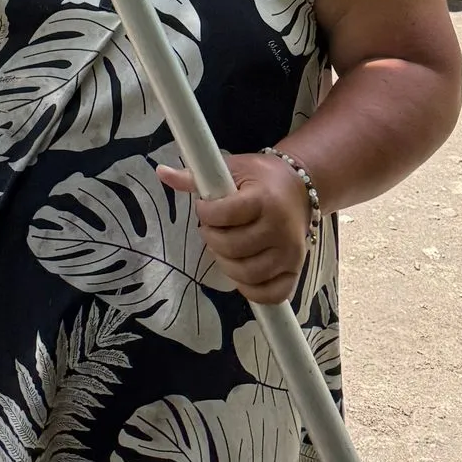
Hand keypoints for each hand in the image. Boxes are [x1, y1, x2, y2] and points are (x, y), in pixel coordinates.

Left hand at [160, 151, 311, 303]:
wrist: (300, 187)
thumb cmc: (260, 178)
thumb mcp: (231, 168)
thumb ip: (196, 176)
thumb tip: (161, 173)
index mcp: (263, 199)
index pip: (225, 214)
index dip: (206, 213)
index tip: (204, 208)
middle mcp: (279, 228)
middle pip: (233, 247)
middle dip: (212, 239)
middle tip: (211, 230)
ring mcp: (290, 253)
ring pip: (248, 273)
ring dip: (226, 264)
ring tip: (222, 248)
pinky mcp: (296, 270)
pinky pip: (272, 294)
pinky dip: (251, 290)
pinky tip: (240, 274)